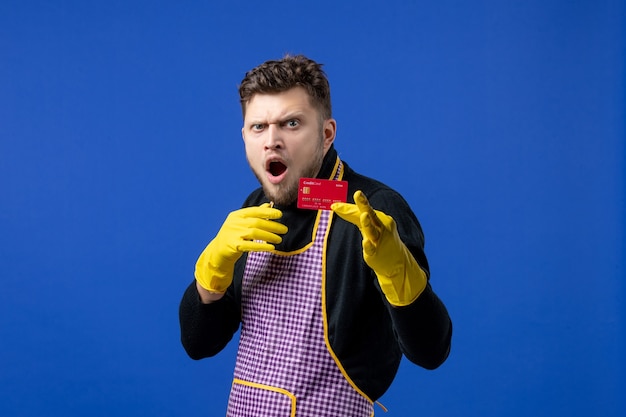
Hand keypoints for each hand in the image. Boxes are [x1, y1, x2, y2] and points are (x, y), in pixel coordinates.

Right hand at [195, 204, 287, 292]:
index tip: (280, 215)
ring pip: (254, 233)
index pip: (255, 211)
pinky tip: (270, 247)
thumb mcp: (242, 223)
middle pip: (257, 222)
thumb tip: (269, 205)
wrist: (218, 251)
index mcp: (237, 215)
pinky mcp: (233, 246)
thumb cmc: (234, 235)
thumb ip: (255, 214)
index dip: (268, 212)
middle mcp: (234, 223)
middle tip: (284, 230)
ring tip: (279, 239)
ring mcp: (233, 234)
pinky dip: (262, 246)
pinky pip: (250, 245)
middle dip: (272, 226)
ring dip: (269, 236)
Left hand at [331, 191, 426, 305]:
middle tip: (358, 193)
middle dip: (363, 204)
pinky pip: (372, 248)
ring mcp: (379, 239)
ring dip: (368, 223)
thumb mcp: (366, 225)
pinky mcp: (377, 252)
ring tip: (364, 216)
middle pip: (370, 213)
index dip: (347, 208)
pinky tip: (366, 242)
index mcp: (375, 217)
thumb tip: (334, 205)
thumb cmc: (379, 239)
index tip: (334, 206)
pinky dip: (369, 245)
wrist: (396, 261)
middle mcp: (379, 225)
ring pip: (372, 230)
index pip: (360, 210)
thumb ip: (352, 215)